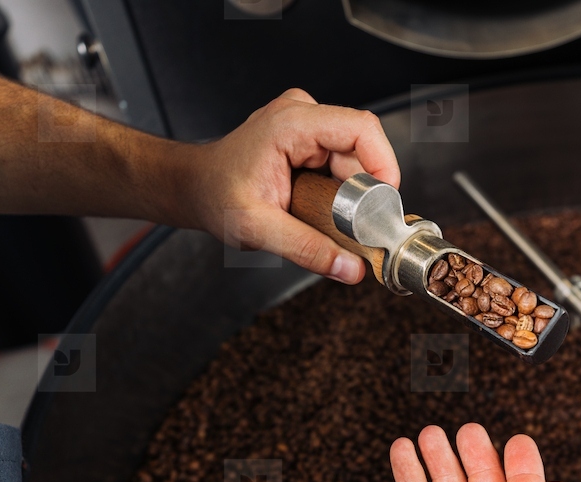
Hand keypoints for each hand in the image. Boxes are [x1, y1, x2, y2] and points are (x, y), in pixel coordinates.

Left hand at [186, 88, 399, 283]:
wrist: (196, 186)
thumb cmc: (215, 195)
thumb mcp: (257, 228)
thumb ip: (306, 249)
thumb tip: (350, 268)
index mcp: (290, 124)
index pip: (360, 129)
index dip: (383, 164)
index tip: (384, 203)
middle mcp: (302, 113)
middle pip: (361, 149)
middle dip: (363, 191)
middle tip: (350, 227)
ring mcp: (307, 122)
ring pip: (355, 158)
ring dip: (351, 193)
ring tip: (325, 217)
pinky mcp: (310, 136)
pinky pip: (344, 161)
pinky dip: (342, 189)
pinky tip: (322, 206)